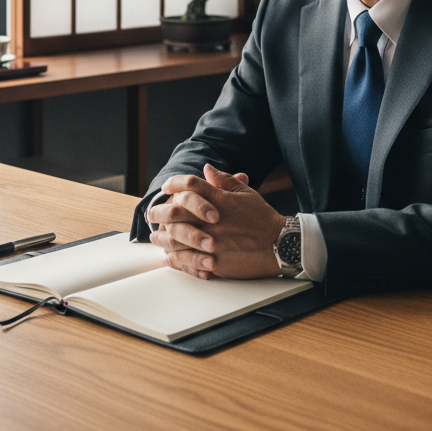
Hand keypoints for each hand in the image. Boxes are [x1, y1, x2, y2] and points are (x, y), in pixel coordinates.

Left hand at [148, 164, 286, 279]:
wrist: (278, 244)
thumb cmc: (262, 218)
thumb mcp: (246, 193)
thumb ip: (224, 181)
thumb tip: (207, 169)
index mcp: (218, 200)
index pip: (189, 185)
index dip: (175, 183)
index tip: (167, 187)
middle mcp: (210, 220)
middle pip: (174, 211)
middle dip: (159, 211)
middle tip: (153, 213)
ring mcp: (210, 241)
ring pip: (175, 238)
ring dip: (162, 237)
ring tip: (156, 237)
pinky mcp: (212, 261)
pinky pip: (185, 260)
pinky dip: (174, 258)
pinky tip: (169, 257)